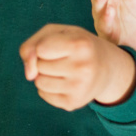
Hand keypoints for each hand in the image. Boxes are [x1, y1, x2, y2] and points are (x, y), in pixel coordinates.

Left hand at [19, 24, 135, 110]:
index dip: (45, 46)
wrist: (107, 67)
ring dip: (46, 75)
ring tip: (66, 70)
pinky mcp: (73, 103)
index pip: (40, 49)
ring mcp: (79, 87)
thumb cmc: (77, 45)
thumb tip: (29, 75)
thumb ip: (32, 45)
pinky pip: (43, 94)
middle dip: (46, 61)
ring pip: (39, 82)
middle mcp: (83, 67)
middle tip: (66, 58)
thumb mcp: (58, 33)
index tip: (61, 46)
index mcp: (82, 44)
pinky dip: (49, 88)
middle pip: (38, 66)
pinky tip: (66, 82)